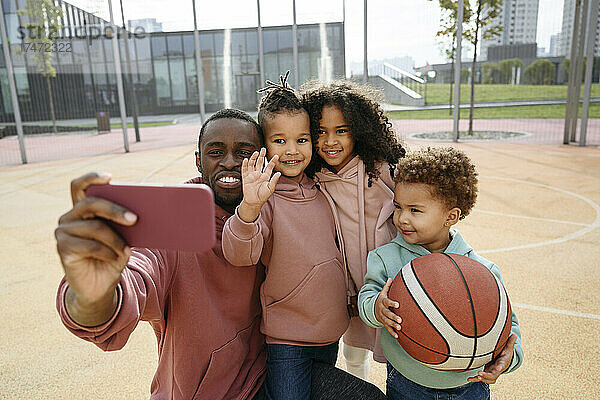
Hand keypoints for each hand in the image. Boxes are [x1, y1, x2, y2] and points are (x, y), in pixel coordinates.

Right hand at [54, 172, 136, 324]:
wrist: (100, 286)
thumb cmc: (112, 256)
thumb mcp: (122, 237)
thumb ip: (123, 222)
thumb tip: (139, 212)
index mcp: (82, 210)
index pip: (79, 186)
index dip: (91, 178)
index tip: (110, 177)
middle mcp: (69, 217)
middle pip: (90, 204)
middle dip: (115, 210)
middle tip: (135, 218)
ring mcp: (63, 232)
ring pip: (95, 227)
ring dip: (116, 239)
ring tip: (127, 250)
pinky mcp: (62, 248)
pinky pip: (90, 245)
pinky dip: (107, 251)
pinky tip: (115, 257)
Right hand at [238, 148, 280, 221]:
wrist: (254, 202)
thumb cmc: (263, 196)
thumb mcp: (270, 188)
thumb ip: (274, 180)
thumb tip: (279, 173)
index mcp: (265, 176)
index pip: (269, 166)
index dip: (272, 161)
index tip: (276, 156)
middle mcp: (258, 174)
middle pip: (260, 163)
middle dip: (262, 156)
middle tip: (264, 149)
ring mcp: (252, 175)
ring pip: (252, 164)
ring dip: (254, 158)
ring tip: (256, 152)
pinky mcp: (245, 178)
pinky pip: (244, 170)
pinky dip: (245, 164)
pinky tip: (246, 159)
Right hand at [374, 278, 401, 337]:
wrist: (372, 308)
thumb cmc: (381, 299)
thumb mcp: (382, 292)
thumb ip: (387, 286)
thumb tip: (390, 278)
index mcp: (382, 302)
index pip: (387, 302)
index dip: (392, 303)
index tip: (398, 304)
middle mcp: (382, 310)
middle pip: (387, 313)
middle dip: (393, 317)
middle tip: (400, 319)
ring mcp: (382, 317)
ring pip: (387, 321)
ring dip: (393, 325)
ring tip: (399, 327)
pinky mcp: (383, 323)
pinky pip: (387, 328)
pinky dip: (392, 332)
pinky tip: (397, 336)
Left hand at [467, 334, 516, 383]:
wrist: (503, 362)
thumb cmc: (505, 354)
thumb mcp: (508, 348)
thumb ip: (510, 342)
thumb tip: (515, 334)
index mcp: (503, 363)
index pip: (502, 366)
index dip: (500, 368)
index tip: (498, 369)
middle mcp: (497, 370)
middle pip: (494, 375)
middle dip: (487, 375)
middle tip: (480, 374)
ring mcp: (492, 373)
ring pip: (488, 379)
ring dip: (482, 378)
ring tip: (477, 376)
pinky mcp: (487, 373)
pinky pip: (481, 378)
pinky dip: (475, 379)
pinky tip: (469, 379)